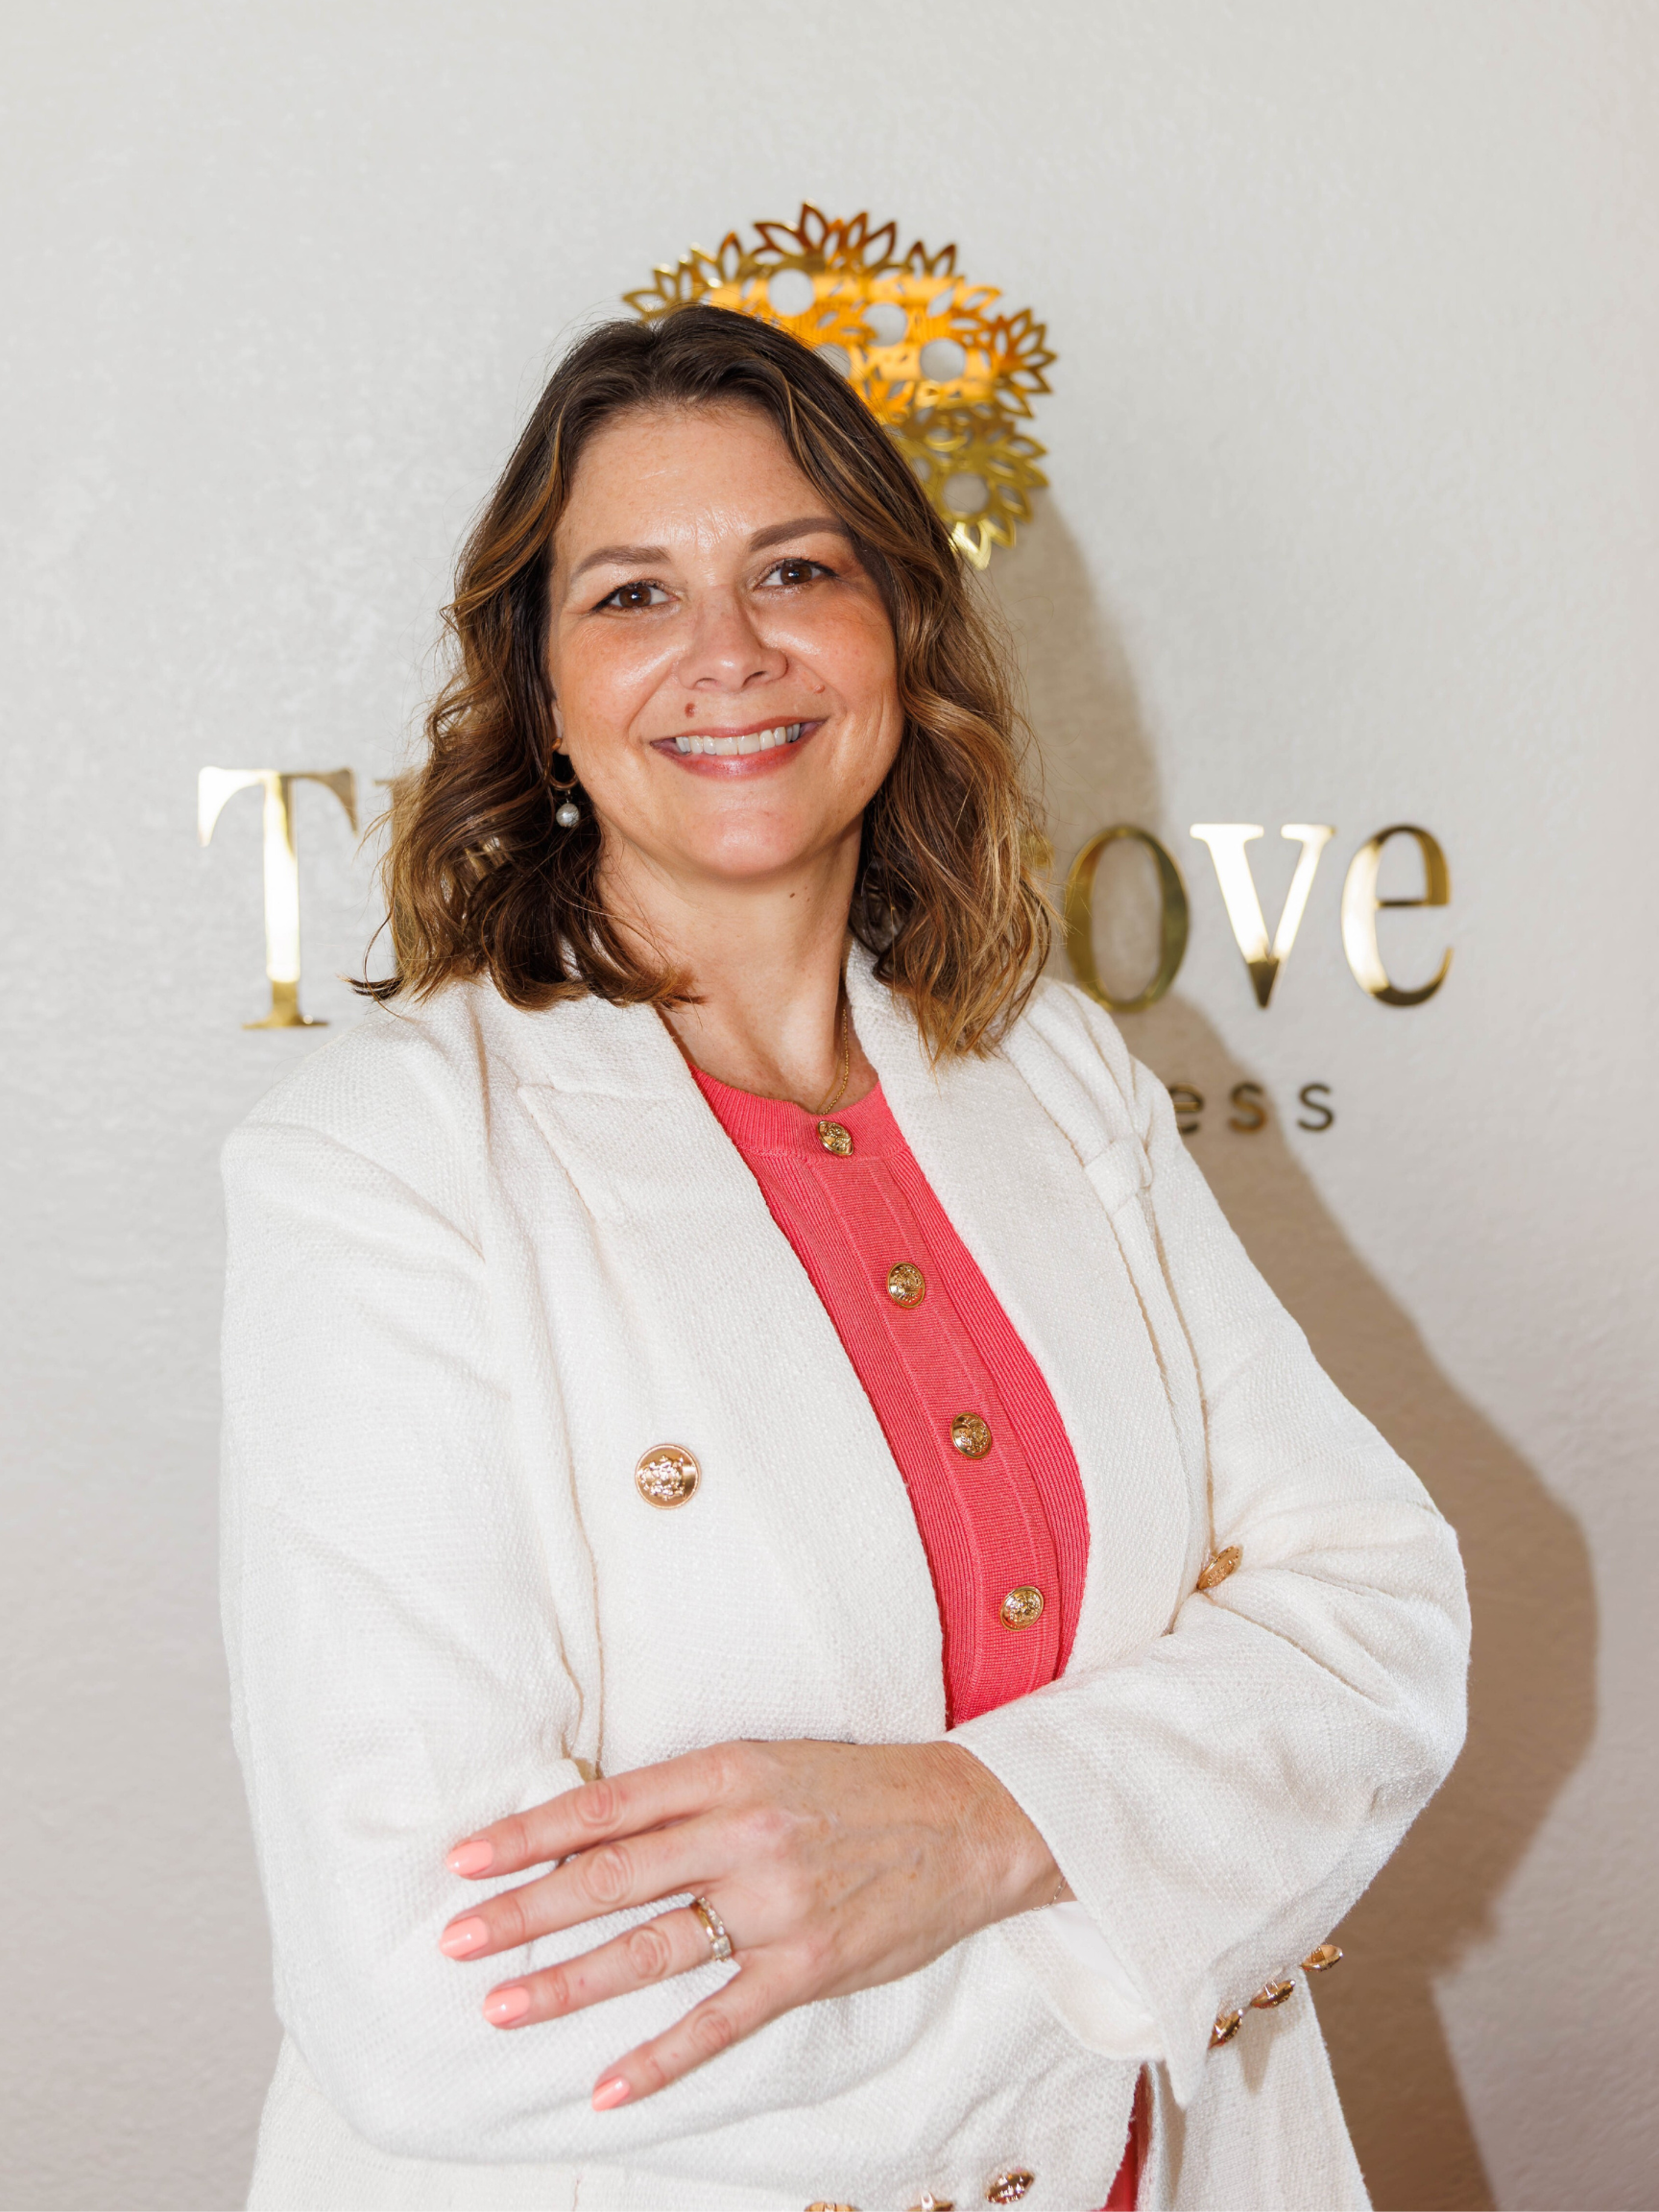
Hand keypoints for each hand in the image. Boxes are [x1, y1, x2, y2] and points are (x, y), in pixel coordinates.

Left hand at [438, 1738, 1059, 2109]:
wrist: (971, 1821)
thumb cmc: (857, 1789)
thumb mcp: (769, 1764)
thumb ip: (690, 1796)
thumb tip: (592, 1831)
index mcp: (728, 1771)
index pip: (607, 1806)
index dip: (530, 1833)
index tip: (464, 1859)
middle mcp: (743, 1835)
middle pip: (611, 1878)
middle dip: (525, 1911)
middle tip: (454, 1940)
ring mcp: (776, 1905)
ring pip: (649, 1949)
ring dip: (567, 1983)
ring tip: (500, 2007)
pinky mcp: (808, 1966)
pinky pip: (719, 2021)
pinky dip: (659, 2058)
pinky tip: (607, 2086)